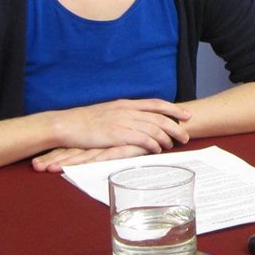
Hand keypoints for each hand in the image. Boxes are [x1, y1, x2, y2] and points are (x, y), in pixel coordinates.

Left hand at [31, 144, 149, 173]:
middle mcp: (102, 140)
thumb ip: (111, 149)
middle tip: (35, 167)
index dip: (56, 153)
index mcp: (101, 138)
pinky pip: (101, 157)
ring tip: (46, 169)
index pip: (74, 147)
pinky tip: (74, 168)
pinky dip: (86, 164)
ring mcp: (111, 144)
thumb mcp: (125, 142)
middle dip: (54, 158)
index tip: (38, 162)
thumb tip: (97, 159)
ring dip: (64, 162)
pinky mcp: (121, 148)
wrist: (168, 123)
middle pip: (73, 150)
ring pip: (83, 155)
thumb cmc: (146, 135)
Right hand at [54, 98, 191, 154]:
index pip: (155, 104)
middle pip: (159, 117)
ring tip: (174, 145)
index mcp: (125, 104)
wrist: (67, 124)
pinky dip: (152, 144)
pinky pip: (140, 139)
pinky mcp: (116, 134)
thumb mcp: (108, 112)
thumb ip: (124, 114)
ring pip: (152, 128)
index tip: (186, 114)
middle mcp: (127, 110)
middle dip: (175, 126)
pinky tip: (157, 150)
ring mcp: (122, 122)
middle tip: (186, 135)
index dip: (173, 109)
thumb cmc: (85, 121)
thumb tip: (137, 121)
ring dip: (166, 137)